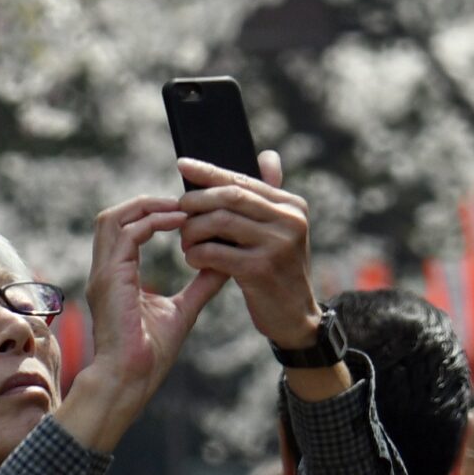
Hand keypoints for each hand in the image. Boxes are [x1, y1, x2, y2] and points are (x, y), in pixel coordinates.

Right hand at [57, 195, 226, 451]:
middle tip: (184, 201)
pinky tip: (179, 223)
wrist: (130, 380)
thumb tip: (225, 263)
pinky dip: (152, 223)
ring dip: (148, 207)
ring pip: (113, 218)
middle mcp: (106, 269)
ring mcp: (104, 273)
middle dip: (148, 202)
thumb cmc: (150, 353)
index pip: (125, 228)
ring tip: (181, 207)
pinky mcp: (110, 279)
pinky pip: (126, 235)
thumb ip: (201, 285)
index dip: (152, 212)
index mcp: (118, 274)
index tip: (186, 208)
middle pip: (114, 216)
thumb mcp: (183, 310)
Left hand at [176, 151, 323, 350]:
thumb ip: (270, 197)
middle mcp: (289, 220)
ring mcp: (277, 245)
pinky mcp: (261, 269)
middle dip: (197, 200)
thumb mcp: (282, 231)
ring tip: (187, 241)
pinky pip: (216, 252)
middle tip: (178, 210)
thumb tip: (267, 157)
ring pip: (219, 222)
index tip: (183, 164)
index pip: (243, 180)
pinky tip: (194, 258)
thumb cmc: (279, 270)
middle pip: (230, 196)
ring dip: (193, 230)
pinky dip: (198, 253)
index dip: (210, 171)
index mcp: (293, 206)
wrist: (296, 317)